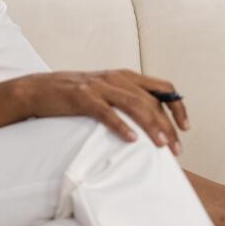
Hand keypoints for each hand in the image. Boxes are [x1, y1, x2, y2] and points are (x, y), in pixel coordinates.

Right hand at [16, 69, 188, 153]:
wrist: (38, 89)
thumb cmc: (75, 95)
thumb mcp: (107, 91)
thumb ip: (128, 99)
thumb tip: (153, 122)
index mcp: (126, 76)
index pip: (163, 87)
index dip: (178, 106)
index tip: (186, 128)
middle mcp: (117, 78)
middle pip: (152, 101)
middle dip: (168, 125)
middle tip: (175, 149)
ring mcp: (99, 87)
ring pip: (134, 105)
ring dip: (151, 126)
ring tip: (161, 145)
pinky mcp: (82, 97)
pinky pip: (106, 112)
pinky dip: (121, 125)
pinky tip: (131, 140)